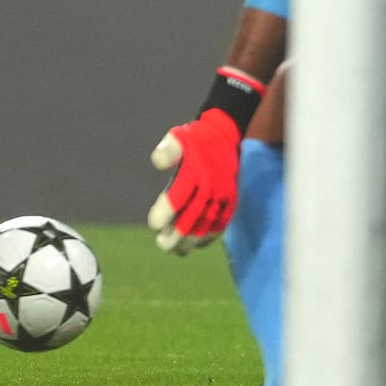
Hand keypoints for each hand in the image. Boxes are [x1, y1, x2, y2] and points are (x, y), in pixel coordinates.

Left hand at [147, 108, 242, 254]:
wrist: (225, 135)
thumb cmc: (194, 139)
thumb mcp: (178, 137)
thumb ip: (167, 150)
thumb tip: (157, 164)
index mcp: (194, 173)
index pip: (177, 200)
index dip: (163, 215)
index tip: (154, 224)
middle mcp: (210, 187)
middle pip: (192, 220)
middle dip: (176, 236)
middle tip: (162, 244)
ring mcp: (222, 196)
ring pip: (206, 226)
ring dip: (191, 241)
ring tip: (178, 250)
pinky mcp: (231, 201)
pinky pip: (221, 224)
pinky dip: (209, 237)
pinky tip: (197, 244)